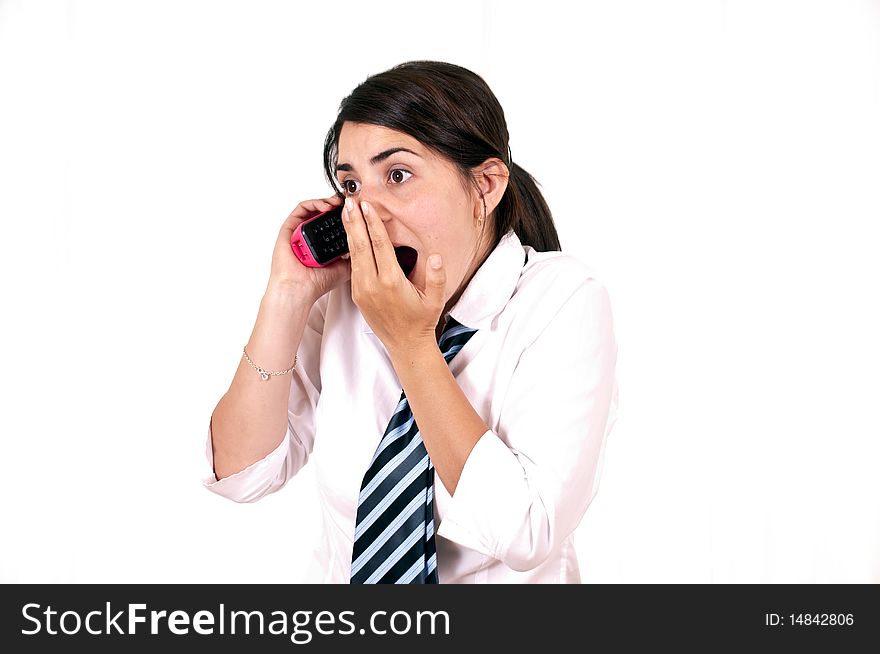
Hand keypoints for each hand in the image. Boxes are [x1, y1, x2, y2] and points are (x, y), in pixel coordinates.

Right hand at [267, 195, 351, 301]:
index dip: (347, 215)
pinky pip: (301, 209)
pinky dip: (315, 203)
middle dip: (339, 206)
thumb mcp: (345, 267)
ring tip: (340, 203)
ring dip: (328, 201)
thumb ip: (355, 254)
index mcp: (323, 243)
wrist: (299, 290)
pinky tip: (327, 206)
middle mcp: (312, 236)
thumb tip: (369, 241)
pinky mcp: (289, 228)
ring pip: (314, 208)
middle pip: (325, 213)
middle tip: (350, 203)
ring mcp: (300, 231)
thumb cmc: (316, 283)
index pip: (335, 223)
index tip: (358, 210)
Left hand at [341, 197, 445, 356]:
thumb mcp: (435, 299)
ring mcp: (362, 290)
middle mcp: (373, 285)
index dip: (372, 223)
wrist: (405, 344)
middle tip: (349, 201)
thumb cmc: (421, 320)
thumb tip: (437, 257)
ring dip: (350, 232)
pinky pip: (353, 266)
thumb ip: (437, 277)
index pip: (379, 245)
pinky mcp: (357, 294)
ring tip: (346, 212)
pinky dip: (351, 248)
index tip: (367, 206)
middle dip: (354, 221)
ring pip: (353, 254)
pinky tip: (350, 236)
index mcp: (391, 282)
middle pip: (360, 245)